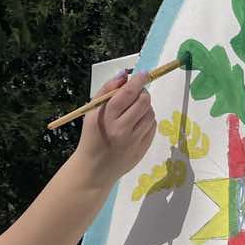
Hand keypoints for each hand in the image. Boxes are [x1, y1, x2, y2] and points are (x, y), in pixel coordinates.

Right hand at [73, 71, 156, 191]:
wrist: (94, 169)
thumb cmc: (92, 137)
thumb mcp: (92, 112)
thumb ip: (107, 91)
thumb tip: (125, 74)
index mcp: (107, 118)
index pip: (128, 93)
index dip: (139, 81)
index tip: (144, 74)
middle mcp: (122, 129)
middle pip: (143, 102)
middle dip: (142, 93)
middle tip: (136, 95)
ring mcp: (134, 141)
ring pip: (150, 114)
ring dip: (145, 107)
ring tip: (134, 111)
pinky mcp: (142, 150)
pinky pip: (152, 127)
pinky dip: (147, 121)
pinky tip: (137, 124)